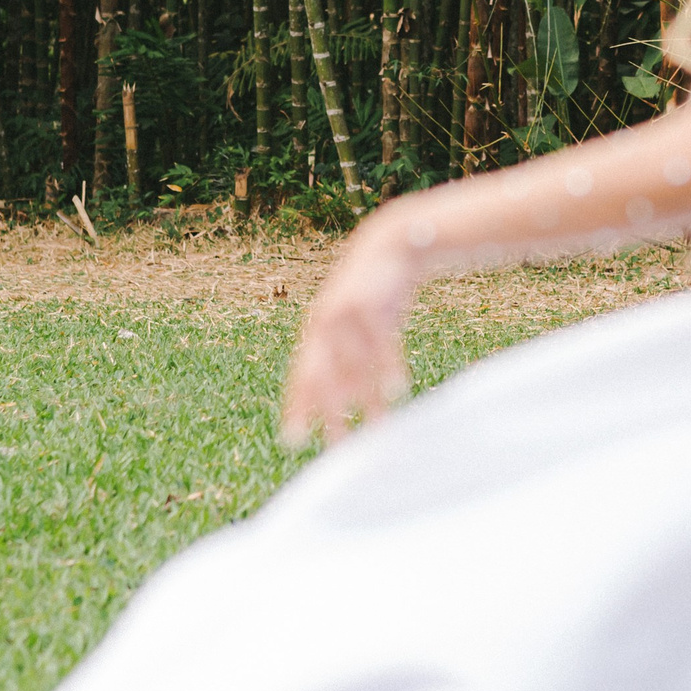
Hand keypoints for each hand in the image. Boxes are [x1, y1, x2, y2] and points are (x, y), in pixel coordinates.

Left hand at [280, 220, 423, 448]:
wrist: (393, 245)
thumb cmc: (376, 296)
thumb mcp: (363, 331)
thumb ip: (354, 363)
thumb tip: (350, 403)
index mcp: (317, 333)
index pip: (303, 377)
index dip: (298, 408)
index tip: (294, 442)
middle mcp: (323, 325)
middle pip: (320, 375)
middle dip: (324, 411)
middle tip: (330, 445)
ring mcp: (343, 313)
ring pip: (351, 365)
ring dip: (365, 398)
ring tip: (374, 430)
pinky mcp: (367, 303)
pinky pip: (378, 343)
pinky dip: (386, 367)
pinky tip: (396, 391)